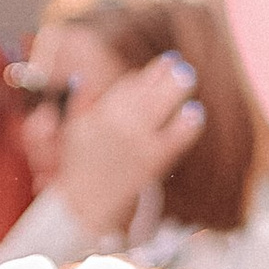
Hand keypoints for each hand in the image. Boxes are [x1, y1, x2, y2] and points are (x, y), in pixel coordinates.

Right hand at [58, 54, 205, 242]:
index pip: (128, 86)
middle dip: (165, 76)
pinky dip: (186, 124)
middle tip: (180, 65)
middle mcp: (119, 124)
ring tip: (188, 76)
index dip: (147, 74)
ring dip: (176, 90)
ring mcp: (138, 142)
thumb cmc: (80, 166)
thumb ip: (80, 102)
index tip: (162, 63)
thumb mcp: (73, 130)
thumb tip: (81, 78)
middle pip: (148, 92)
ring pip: (161, 108)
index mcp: (100, 114)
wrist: (85, 204)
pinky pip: (175, 138)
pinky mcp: (153, 161)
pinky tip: (196, 112)